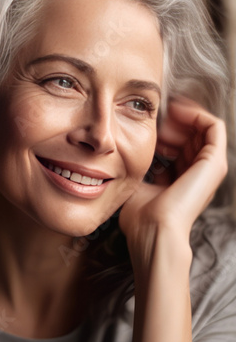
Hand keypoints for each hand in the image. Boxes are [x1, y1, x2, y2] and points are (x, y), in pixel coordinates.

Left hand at [119, 97, 227, 270]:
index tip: (148, 128)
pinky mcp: (214, 162)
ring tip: (164, 114)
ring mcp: (209, 169)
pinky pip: (213, 126)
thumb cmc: (141, 217)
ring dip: (182, 116)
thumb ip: (140, 172)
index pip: (180, 149)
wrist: (153, 230)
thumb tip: (127, 159)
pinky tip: (176, 111)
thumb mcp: (138, 187)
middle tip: (156, 119)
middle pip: (192, 137)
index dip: (165, 133)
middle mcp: (199, 175)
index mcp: (183, 182)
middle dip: (173, 123)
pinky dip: (195, 114)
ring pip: (203, 129)